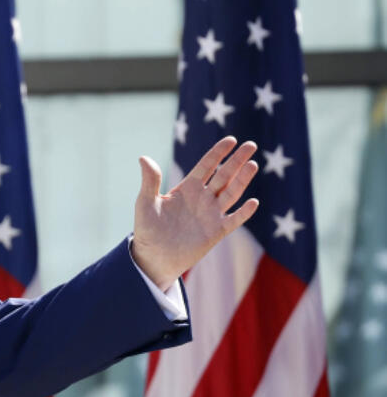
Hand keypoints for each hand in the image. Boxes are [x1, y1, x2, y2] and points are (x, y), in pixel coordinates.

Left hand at [130, 136, 259, 289]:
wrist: (153, 257)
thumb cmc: (147, 229)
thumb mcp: (146, 202)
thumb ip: (150, 181)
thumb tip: (143, 157)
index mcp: (187, 188)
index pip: (206, 166)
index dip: (218, 153)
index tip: (231, 140)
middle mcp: (202, 198)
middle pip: (224, 175)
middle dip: (236, 160)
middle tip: (250, 145)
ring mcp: (211, 214)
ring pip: (232, 193)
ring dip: (242, 180)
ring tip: (252, 164)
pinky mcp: (216, 232)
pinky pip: (234, 220)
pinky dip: (244, 212)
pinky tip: (253, 202)